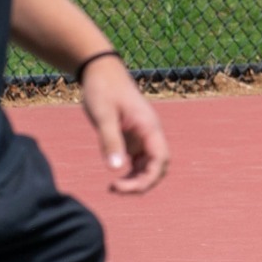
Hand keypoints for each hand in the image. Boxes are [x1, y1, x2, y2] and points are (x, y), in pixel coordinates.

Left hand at [80, 56, 169, 193]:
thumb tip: (114, 169)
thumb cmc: (103, 90)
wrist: (101, 72)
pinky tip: (116, 177)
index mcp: (149, 127)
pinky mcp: (133, 136)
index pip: (159, 160)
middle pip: (158, 167)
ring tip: (113, 187)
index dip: (146, 179)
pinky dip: (132, 172)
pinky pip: (140, 160)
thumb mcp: (103, 115)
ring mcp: (143, 135)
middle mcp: (151, 133)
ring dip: (137, 179)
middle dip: (142, 183)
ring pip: (150, 165)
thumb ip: (110, 141)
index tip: (120, 186)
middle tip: (115, 189)